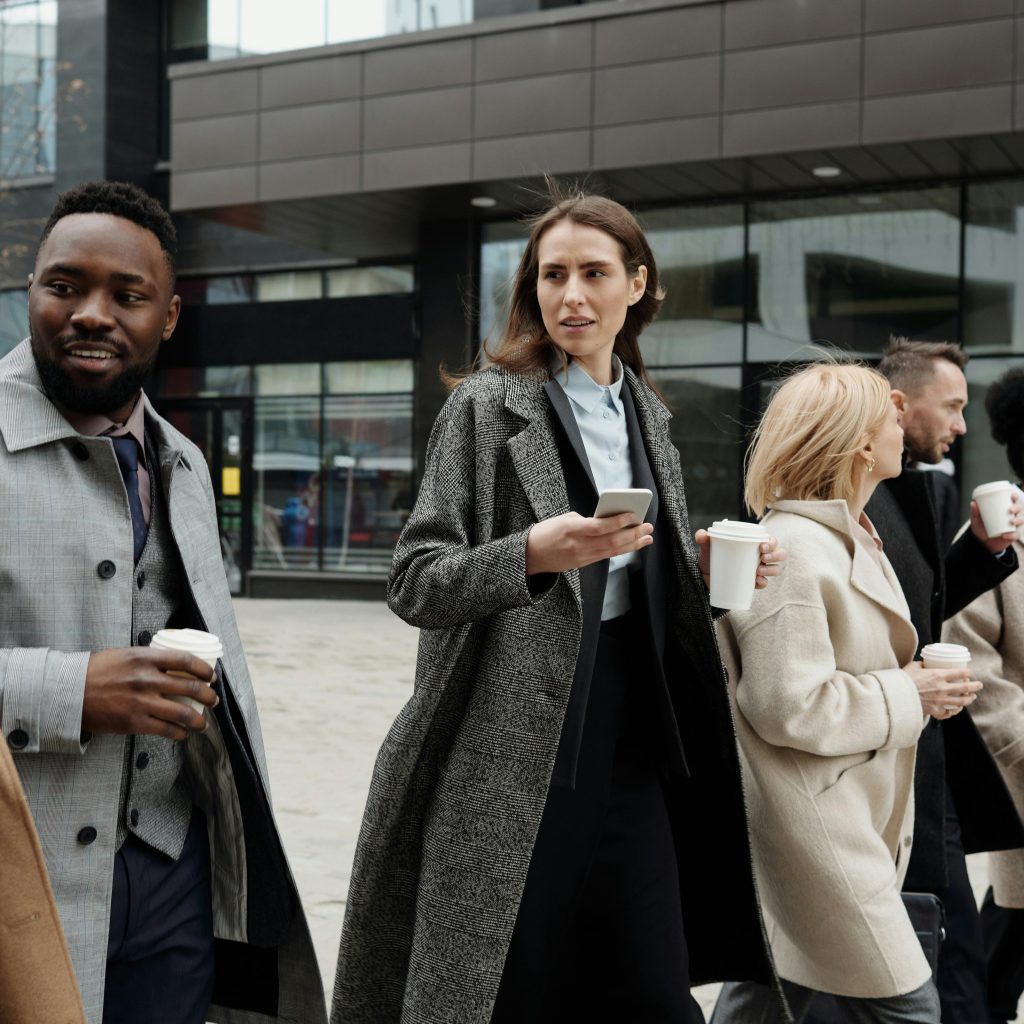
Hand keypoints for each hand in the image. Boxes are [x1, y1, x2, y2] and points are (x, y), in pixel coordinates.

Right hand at [82, 648, 217, 740]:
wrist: (68, 692)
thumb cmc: (96, 671)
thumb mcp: (126, 655)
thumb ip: (150, 660)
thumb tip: (174, 665)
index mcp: (145, 658)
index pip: (186, 660)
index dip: (204, 669)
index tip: (211, 676)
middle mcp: (147, 679)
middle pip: (190, 688)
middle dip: (208, 696)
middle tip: (213, 700)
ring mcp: (142, 702)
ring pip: (183, 713)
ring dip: (199, 720)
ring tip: (203, 722)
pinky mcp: (134, 722)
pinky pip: (166, 730)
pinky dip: (179, 733)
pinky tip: (183, 733)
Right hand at [526, 511, 652, 574]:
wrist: (531, 555)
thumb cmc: (546, 532)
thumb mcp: (563, 519)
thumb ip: (585, 520)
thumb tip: (607, 521)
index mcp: (571, 529)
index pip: (600, 526)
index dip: (618, 521)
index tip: (633, 514)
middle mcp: (578, 545)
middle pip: (611, 541)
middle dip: (632, 534)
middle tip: (647, 526)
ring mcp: (582, 557)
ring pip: (612, 551)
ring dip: (632, 544)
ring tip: (646, 537)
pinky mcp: (583, 563)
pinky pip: (606, 556)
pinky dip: (621, 550)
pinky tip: (632, 545)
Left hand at [693, 531, 786, 589]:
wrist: (704, 576)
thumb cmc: (711, 557)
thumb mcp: (707, 548)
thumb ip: (703, 539)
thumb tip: (702, 535)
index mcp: (754, 544)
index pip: (771, 540)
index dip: (772, 542)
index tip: (762, 546)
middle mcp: (760, 556)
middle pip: (779, 554)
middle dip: (775, 555)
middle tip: (762, 557)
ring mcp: (759, 570)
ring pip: (776, 569)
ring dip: (772, 569)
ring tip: (758, 571)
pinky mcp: (753, 582)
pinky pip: (764, 583)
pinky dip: (763, 583)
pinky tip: (757, 581)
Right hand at [903, 660, 981, 719]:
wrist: (896, 697)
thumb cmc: (903, 680)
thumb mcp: (912, 667)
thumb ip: (921, 665)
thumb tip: (925, 664)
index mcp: (938, 675)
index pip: (959, 672)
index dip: (967, 672)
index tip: (969, 672)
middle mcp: (943, 688)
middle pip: (965, 687)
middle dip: (975, 686)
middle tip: (979, 685)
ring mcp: (941, 701)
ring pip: (961, 701)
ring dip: (969, 699)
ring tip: (972, 697)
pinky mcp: (935, 710)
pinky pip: (949, 712)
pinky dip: (954, 711)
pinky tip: (957, 709)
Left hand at [970, 494, 1023, 554]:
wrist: (981, 542)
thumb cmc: (981, 527)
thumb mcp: (976, 520)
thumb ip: (974, 512)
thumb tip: (973, 503)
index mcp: (1004, 509)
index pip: (1012, 500)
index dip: (1015, 497)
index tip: (1012, 495)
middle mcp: (1011, 516)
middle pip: (1019, 509)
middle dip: (1017, 507)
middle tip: (1010, 510)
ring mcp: (1013, 526)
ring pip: (1021, 520)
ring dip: (1018, 520)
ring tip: (1011, 521)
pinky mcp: (1012, 536)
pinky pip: (1016, 535)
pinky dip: (1012, 535)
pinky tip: (1005, 535)